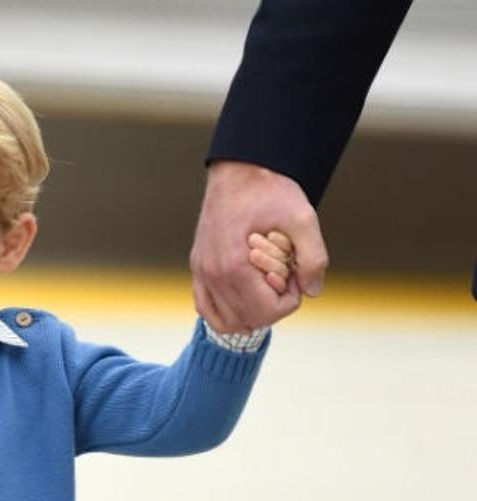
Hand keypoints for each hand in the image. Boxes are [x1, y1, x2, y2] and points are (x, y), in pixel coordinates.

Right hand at [191, 161, 329, 331]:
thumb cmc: (270, 190)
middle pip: (249, 320)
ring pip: (227, 321)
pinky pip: (206, 309)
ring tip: (266, 284)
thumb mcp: (303, 218)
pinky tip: (245, 296)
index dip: (290, 300)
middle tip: (284, 276)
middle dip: (273, 305)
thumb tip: (313, 292)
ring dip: (252, 310)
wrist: (239, 168)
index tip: (295, 275)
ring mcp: (202, 273)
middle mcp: (213, 275)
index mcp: (235, 266)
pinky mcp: (198, 269)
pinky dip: (228, 312)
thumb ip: (314, 258)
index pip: (266, 312)